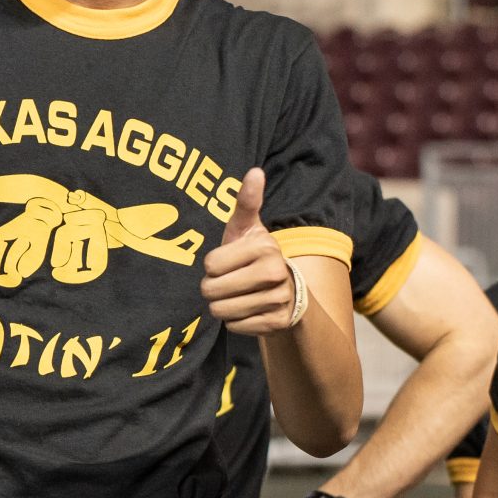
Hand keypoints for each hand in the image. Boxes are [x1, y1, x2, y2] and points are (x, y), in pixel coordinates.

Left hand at [200, 168, 300, 334]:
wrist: (287, 290)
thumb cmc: (253, 255)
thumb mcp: (247, 228)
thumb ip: (246, 202)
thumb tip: (255, 171)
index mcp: (266, 247)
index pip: (211, 264)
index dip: (212, 266)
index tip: (228, 262)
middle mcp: (276, 273)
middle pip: (213, 291)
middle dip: (212, 289)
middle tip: (226, 283)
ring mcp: (279, 300)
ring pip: (222, 311)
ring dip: (223, 306)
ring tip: (236, 296)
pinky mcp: (277, 323)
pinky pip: (235, 326)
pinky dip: (235, 321)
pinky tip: (248, 310)